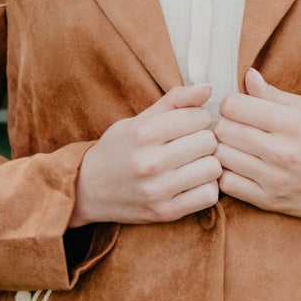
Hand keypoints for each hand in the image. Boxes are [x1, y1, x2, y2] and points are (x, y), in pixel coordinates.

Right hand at [70, 83, 220, 225]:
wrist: (86, 190)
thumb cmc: (117, 150)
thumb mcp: (138, 120)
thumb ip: (174, 101)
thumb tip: (209, 88)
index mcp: (143, 133)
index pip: (200, 117)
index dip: (200, 118)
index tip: (189, 125)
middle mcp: (149, 162)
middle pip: (209, 142)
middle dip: (205, 140)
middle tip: (191, 145)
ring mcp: (157, 190)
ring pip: (213, 169)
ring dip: (208, 164)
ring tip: (193, 164)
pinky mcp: (164, 212)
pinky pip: (208, 196)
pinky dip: (206, 188)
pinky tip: (192, 183)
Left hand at [214, 68, 300, 225]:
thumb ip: (275, 95)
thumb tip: (248, 75)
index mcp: (291, 123)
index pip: (233, 106)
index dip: (231, 103)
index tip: (240, 108)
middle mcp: (281, 152)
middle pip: (223, 130)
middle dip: (224, 125)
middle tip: (235, 127)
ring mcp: (274, 179)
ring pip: (220, 157)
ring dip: (222, 149)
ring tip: (235, 147)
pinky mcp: (269, 201)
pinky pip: (227, 185)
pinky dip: (225, 174)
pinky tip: (238, 168)